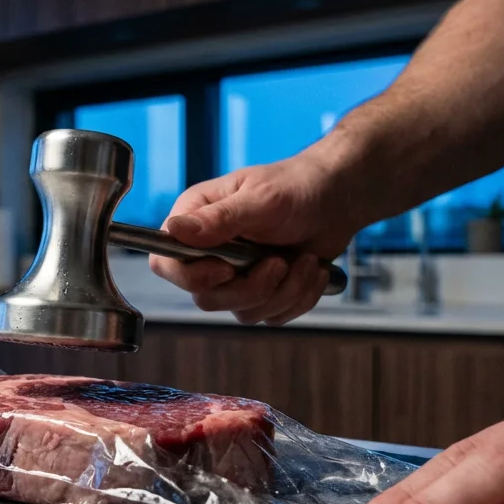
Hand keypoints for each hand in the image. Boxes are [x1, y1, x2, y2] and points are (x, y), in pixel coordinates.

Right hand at [149, 154, 354, 324]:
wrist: (337, 200)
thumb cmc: (297, 187)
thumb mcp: (261, 199)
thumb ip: (220, 218)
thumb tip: (174, 230)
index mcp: (196, 221)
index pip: (166, 263)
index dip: (191, 276)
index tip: (227, 269)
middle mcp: (209, 252)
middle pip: (206, 298)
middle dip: (252, 288)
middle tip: (279, 262)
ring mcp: (235, 276)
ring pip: (242, 312)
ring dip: (284, 291)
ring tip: (305, 260)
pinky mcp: (261, 293)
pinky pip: (271, 316)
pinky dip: (299, 297)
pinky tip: (311, 269)